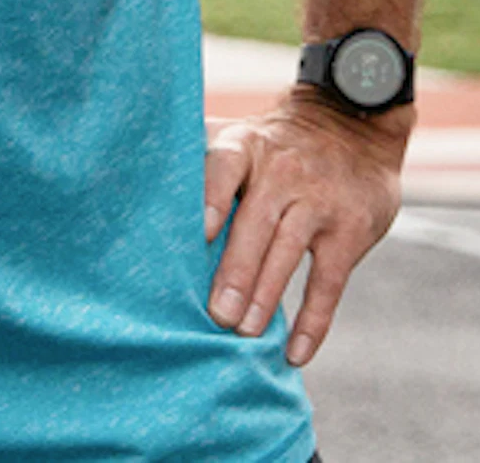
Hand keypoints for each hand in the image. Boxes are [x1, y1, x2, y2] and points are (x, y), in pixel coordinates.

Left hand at [203, 91, 407, 366]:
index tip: (199, 232)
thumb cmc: (273, 146)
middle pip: (256, 223)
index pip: (223, 168)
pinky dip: (312, 321)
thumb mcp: (238, 137)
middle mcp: (282, 172)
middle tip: (218, 314)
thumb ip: (196, 160)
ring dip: (266, 295)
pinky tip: (295, 353)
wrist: (351, 125)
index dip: (210, 198)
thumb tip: (128, 185)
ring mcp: (319, 201)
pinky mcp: (350, 230)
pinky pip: (329, 282)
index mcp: (245, 148)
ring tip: (245, 332)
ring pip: (289, 251)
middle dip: (236, 270)